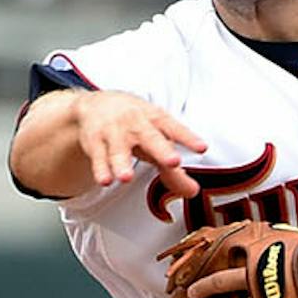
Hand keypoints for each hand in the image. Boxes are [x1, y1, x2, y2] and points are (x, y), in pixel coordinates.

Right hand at [73, 91, 206, 195]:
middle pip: (150, 137)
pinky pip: (98, 157)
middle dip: (162, 150)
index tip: (202, 148)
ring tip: (126, 177)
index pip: (175, 129)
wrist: (95, 105)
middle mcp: (136, 124)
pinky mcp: (95, 142)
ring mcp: (114, 132)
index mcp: (156, 120)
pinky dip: (100, 169)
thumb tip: (192, 192)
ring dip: (122, 163)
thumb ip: (173, 170)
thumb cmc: (133, 123)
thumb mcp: (155, 139)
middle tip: (173, 162)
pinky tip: (105, 180)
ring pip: (119, 149)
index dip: (189, 138)